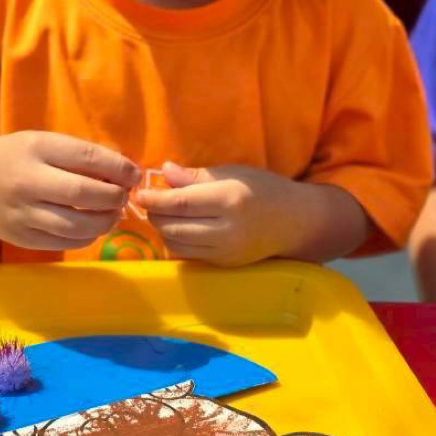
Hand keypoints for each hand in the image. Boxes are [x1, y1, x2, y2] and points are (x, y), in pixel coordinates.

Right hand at [0, 130, 141, 250]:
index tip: (133, 174)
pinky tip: (92, 226)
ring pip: (77, 225)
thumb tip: (121, 170)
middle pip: (84, 193)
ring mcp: (23, 213)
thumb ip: (75, 154)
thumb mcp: (39, 142)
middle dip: (114, 197)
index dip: (117, 168)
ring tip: (112, 213)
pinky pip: (64, 241)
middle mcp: (27, 181)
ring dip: (105, 221)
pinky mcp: (21, 237)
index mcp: (35, 148)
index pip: (86, 157)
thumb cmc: (11, 157)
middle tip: (123, 196)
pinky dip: (87, 237)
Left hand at [136, 161, 305, 265]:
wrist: (296, 222)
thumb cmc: (263, 189)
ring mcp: (225, 252)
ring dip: (163, 229)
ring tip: (163, 213)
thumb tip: (164, 171)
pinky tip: (178, 228)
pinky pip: (189, 255)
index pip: (180, 204)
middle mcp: (226, 230)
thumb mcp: (232, 173)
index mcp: (228, 201)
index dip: (154, 199)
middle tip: (149, 201)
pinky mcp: (224, 265)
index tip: (139, 193)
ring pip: (177, 244)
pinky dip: (176, 242)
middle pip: (174, 227)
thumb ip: (196, 176)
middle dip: (155, 215)